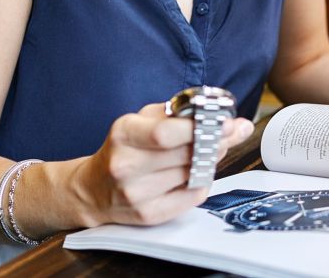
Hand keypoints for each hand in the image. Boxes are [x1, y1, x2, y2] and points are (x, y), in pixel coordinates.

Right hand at [72, 103, 254, 226]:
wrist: (93, 190)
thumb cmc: (124, 149)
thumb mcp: (142, 120)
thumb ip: (182, 114)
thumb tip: (234, 121)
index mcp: (123, 134)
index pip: (165, 133)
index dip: (200, 127)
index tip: (226, 122)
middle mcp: (126, 165)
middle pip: (185, 154)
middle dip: (216, 142)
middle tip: (229, 133)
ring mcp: (136, 193)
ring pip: (192, 174)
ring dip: (210, 161)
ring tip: (210, 151)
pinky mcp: (148, 214)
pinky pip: (191, 197)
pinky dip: (201, 182)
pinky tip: (196, 173)